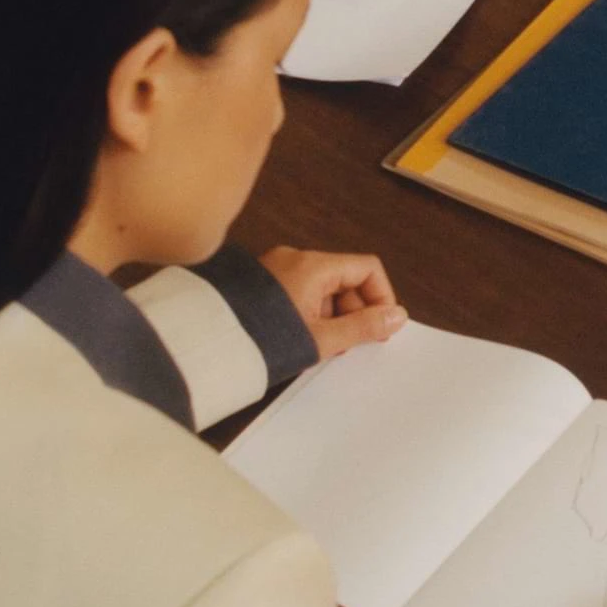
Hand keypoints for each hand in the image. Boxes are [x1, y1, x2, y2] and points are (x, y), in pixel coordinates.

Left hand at [260, 245, 404, 355]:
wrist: (208, 347)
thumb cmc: (264, 340)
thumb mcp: (322, 339)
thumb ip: (364, 328)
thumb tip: (398, 317)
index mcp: (313, 265)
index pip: (366, 268)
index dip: (380, 297)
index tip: (379, 328)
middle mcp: (295, 259)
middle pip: (344, 278)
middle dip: (354, 311)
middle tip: (349, 344)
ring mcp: (276, 270)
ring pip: (322, 289)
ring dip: (332, 316)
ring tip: (321, 347)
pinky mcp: (261, 285)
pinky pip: (299, 293)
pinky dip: (309, 314)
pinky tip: (300, 340)